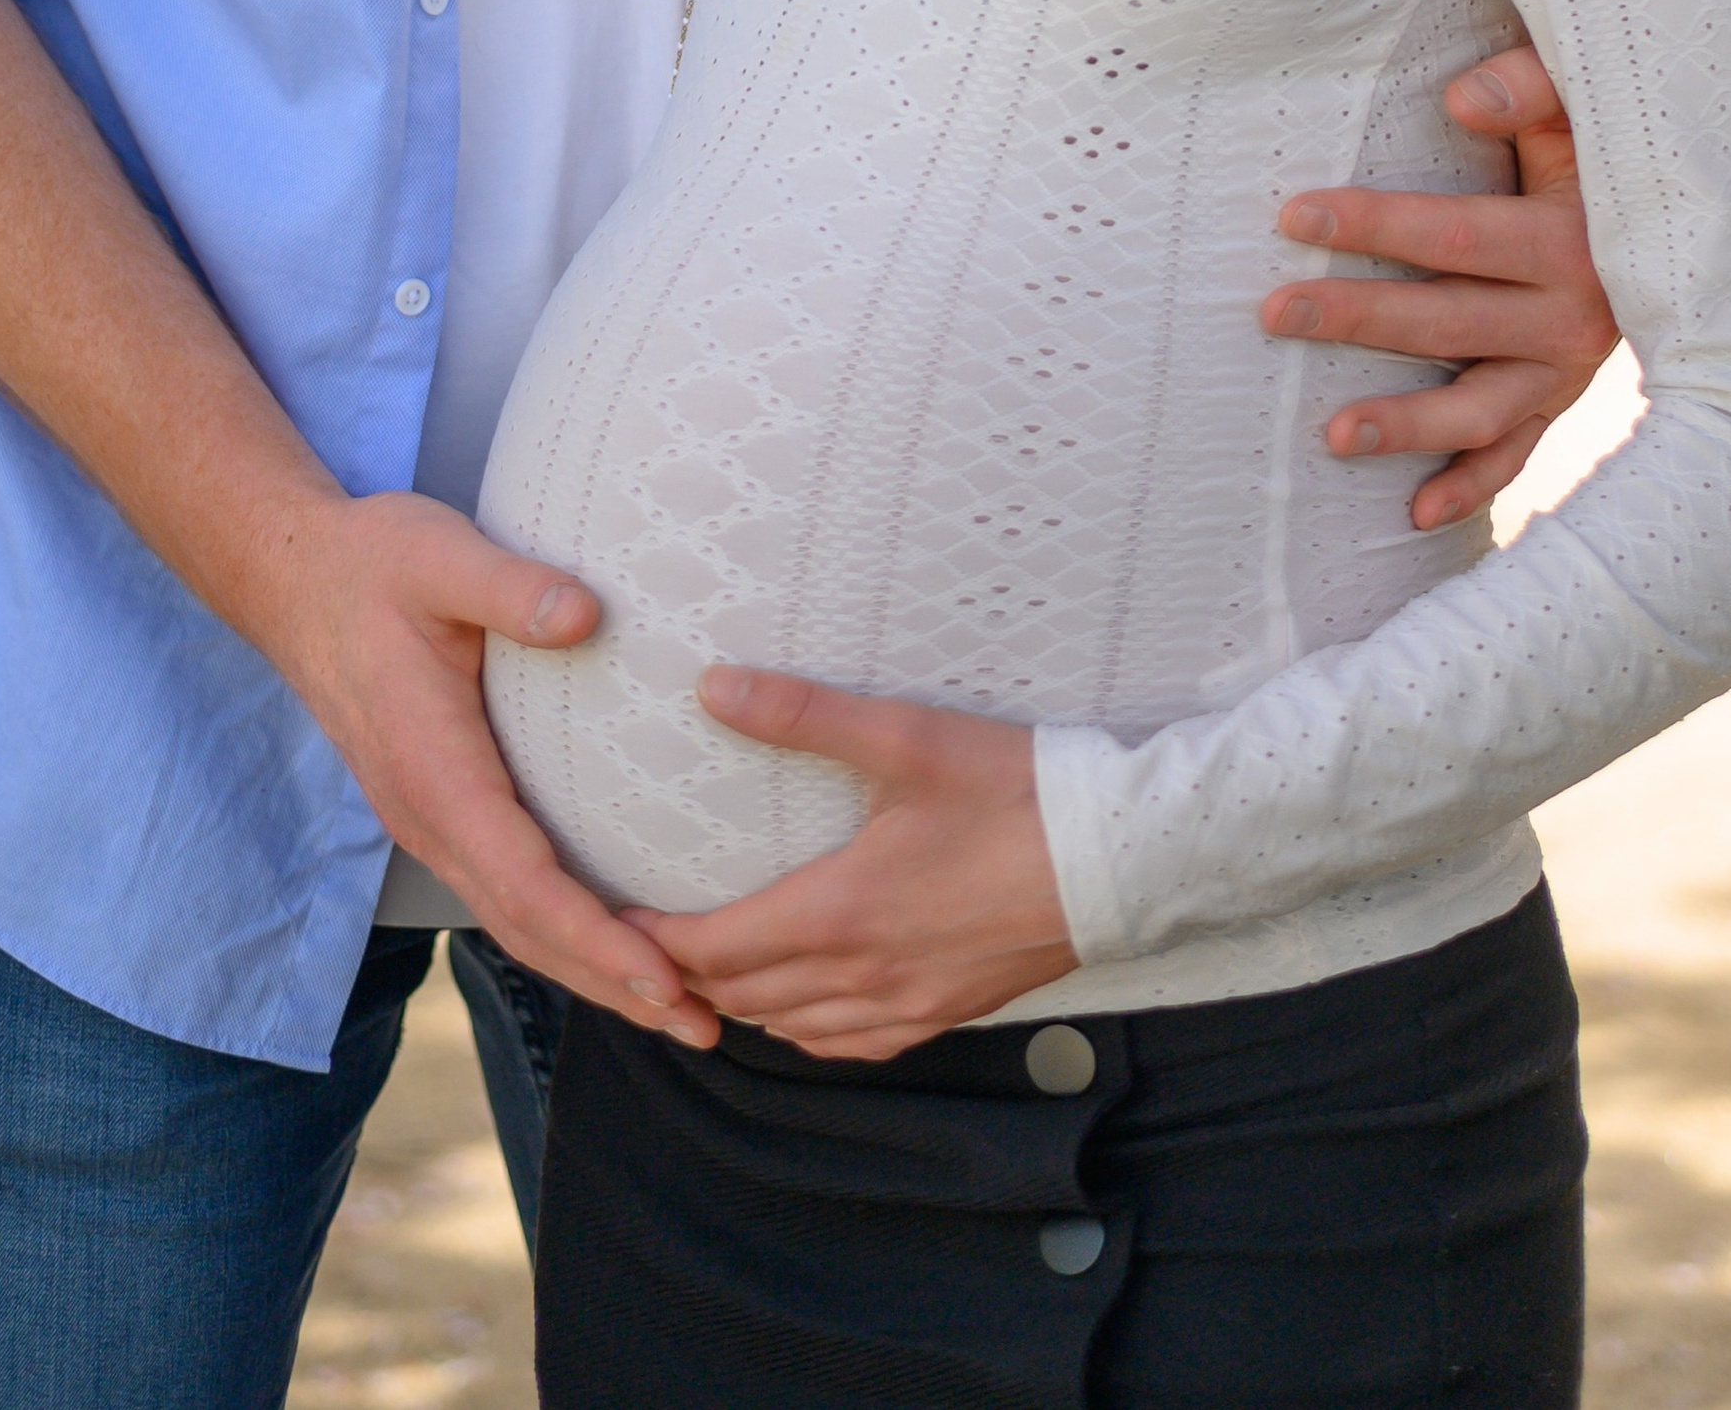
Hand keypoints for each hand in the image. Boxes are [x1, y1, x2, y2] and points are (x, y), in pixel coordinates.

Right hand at [257, 489, 718, 1044]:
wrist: (294, 577)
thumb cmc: (373, 563)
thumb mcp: (440, 555)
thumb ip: (511, 588)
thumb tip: (587, 614)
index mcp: (435, 772)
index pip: (527, 883)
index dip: (599, 941)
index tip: (668, 981)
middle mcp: (429, 816)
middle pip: (527, 930)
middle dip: (614, 985)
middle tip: (706, 1026)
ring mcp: (429, 820)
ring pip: (515, 921)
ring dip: (593, 971)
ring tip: (679, 1006)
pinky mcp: (438, 808)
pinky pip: (505, 890)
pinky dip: (563, 931)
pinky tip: (617, 937)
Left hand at [634, 667, 1076, 1059]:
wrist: (1119, 856)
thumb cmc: (1015, 789)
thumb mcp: (906, 738)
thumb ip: (803, 714)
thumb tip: (712, 685)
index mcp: (842, 912)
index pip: (713, 951)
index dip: (652, 944)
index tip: (611, 921)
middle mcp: (864, 976)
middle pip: (739, 998)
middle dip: (682, 976)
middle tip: (642, 942)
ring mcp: (907, 1005)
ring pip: (790, 1029)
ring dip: (738, 1004)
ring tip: (707, 967)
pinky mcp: (945, 1013)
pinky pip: (848, 1045)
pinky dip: (804, 1028)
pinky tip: (800, 1002)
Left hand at [1260, 40, 1619, 528]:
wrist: (1692, 227)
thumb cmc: (1605, 151)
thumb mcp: (1583, 112)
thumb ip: (1529, 91)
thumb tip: (1461, 99)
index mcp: (1569, 241)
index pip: (1453, 236)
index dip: (1373, 225)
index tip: (1294, 217)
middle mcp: (1571, 317)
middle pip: (1448, 322)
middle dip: (1357, 318)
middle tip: (1271, 313)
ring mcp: (1566, 373)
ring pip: (1479, 410)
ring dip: (1406, 426)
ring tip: (1331, 436)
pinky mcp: (1561, 403)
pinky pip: (1516, 455)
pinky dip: (1471, 486)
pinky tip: (1414, 514)